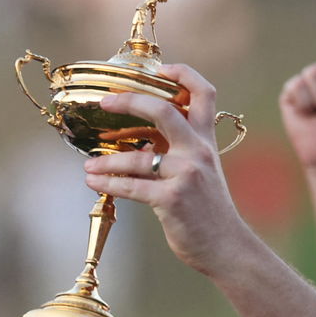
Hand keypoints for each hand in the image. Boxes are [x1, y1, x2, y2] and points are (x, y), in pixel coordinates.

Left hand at [82, 63, 257, 277]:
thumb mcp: (205, 174)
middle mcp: (198, 152)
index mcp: (206, 142)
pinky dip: (108, 184)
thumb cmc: (210, 214)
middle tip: (106, 103)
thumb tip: (142, 144)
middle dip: (130, 101)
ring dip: (106, 161)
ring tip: (88, 165)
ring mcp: (185, 174)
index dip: (183, 73)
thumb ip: (182, 153)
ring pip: (137, 158)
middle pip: (164, 110)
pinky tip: (93, 182)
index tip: (161, 68)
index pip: (203, 93)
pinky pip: (131, 187)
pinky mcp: (172, 199)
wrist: (228, 248)